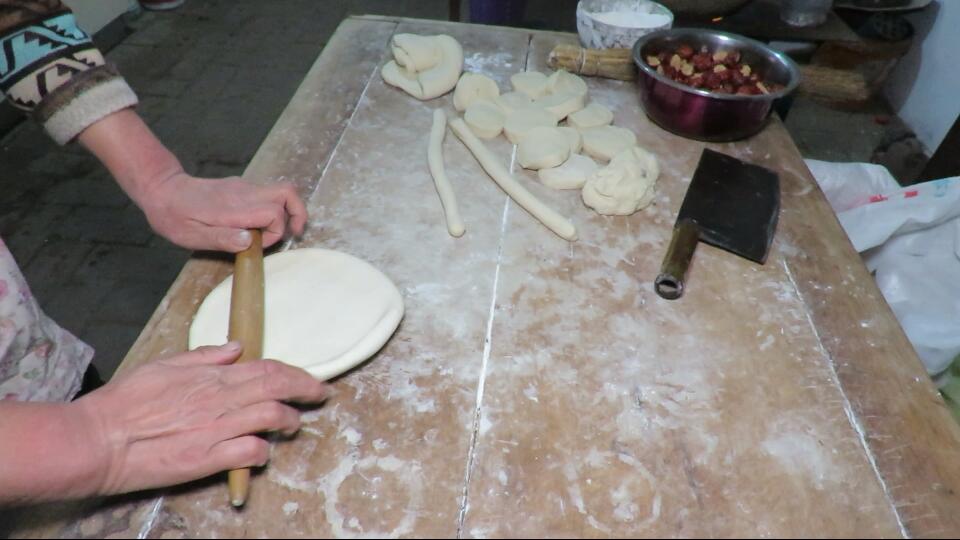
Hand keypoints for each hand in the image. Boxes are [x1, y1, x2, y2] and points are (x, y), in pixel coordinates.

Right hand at [73, 343, 330, 495]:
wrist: (98, 439)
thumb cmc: (125, 402)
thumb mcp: (165, 365)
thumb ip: (204, 356)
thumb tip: (237, 347)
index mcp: (210, 377)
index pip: (266, 368)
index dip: (296, 373)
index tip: (312, 380)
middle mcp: (219, 400)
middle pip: (276, 389)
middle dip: (306, 391)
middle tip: (321, 396)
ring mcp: (215, 430)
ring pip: (270, 418)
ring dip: (288, 422)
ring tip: (292, 425)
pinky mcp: (206, 459)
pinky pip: (249, 452)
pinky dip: (263, 452)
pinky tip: (262, 452)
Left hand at [139, 171, 307, 251]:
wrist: (161, 187)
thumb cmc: (172, 215)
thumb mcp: (190, 235)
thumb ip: (222, 238)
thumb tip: (250, 241)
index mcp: (233, 207)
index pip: (274, 213)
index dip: (276, 232)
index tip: (259, 245)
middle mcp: (244, 193)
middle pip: (288, 193)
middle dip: (297, 214)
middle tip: (292, 234)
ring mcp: (244, 187)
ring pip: (282, 191)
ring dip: (287, 211)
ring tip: (278, 232)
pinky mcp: (241, 187)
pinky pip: (268, 194)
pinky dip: (275, 208)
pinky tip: (259, 225)